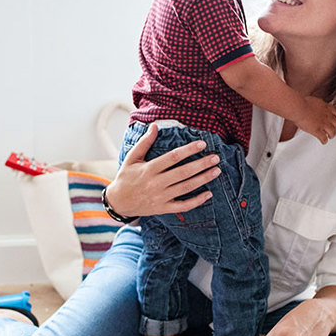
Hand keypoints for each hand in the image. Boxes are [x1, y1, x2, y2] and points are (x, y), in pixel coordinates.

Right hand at [106, 123, 221, 217]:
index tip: (202, 144)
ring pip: (186, 188)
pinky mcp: (163, 208)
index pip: (172, 157)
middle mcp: (156, 183)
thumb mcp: (132, 158)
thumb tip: (155, 126)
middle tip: (215, 158)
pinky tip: (209, 194)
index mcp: (149, 169)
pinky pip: (183, 206)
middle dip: (201, 164)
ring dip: (203, 179)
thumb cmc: (126, 177)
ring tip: (216, 171)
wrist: (118, 202)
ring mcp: (161, 197)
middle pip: (183, 172)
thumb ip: (144, 142)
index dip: (188, 150)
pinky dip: (197, 201)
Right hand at [296, 97, 335, 143]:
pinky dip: (324, 141)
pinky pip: (324, 138)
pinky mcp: (317, 131)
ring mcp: (323, 124)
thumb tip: (318, 105)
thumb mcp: (315, 101)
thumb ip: (319, 105)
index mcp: (327, 108)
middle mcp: (327, 116)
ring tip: (330, 136)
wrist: (299, 108)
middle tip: (334, 129)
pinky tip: (323, 141)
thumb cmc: (303, 103)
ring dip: (331, 135)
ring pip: (332, 132)